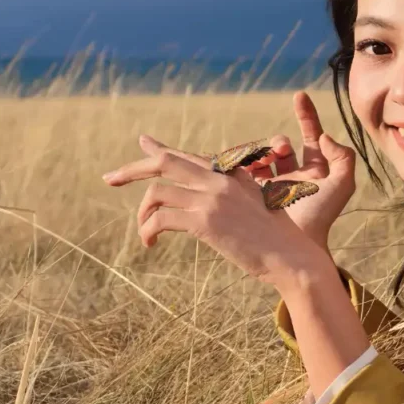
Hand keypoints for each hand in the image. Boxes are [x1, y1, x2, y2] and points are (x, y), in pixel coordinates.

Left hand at [102, 136, 328, 285]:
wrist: (294, 258)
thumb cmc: (278, 241)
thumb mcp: (255, 210)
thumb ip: (230, 198)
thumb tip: (204, 208)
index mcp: (232, 173)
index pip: (188, 155)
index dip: (160, 149)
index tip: (142, 145)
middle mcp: (220, 179)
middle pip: (165, 162)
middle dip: (132, 169)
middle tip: (109, 179)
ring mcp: (212, 197)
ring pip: (157, 192)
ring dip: (143, 214)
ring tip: (146, 233)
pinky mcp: (206, 220)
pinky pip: (161, 218)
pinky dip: (148, 230)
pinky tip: (150, 244)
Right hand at [246, 91, 355, 250]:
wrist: (297, 243)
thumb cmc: (321, 216)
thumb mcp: (342, 185)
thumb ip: (343, 157)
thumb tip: (325, 137)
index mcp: (315, 169)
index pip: (311, 135)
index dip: (306, 115)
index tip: (299, 96)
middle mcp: (294, 174)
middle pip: (282, 145)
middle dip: (279, 143)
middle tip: (280, 152)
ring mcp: (273, 183)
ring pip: (263, 155)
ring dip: (262, 153)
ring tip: (262, 163)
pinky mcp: (255, 193)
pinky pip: (246, 170)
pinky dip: (245, 163)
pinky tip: (246, 167)